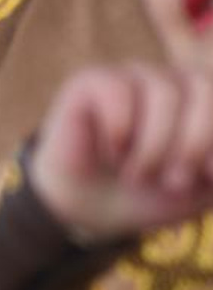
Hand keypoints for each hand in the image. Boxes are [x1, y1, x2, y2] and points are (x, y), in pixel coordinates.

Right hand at [30, 64, 212, 248]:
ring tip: (136, 175)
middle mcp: (173, 78)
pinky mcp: (91, 81)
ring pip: (163, 92)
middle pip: (203, 87)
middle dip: (192, 143)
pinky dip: (119, 130)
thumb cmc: (147, 195)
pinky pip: (118, 91)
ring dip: (152, 146)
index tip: (208, 176)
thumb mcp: (203, 189)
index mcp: (203, 96)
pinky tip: (111, 154)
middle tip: (173, 182)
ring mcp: (133, 76)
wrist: (89, 213)